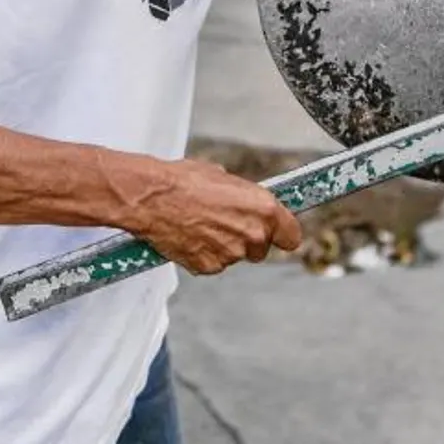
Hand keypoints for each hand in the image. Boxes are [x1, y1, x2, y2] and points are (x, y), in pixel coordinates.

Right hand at [129, 158, 302, 274]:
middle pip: (261, 248)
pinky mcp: (209, 267)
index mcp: (263, 209)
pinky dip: (203, 254)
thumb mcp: (223, 177)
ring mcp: (231, 254)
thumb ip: (243, 197)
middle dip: (248, 239)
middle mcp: (253, 235)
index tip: (276, 232)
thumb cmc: (184, 180)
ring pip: (235, 256)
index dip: (282, 233)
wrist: (152, 198)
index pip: (291, 235)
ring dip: (223, 245)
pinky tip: (189, 236)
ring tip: (199, 225)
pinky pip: (213, 263)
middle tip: (225, 223)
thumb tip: (245, 202)